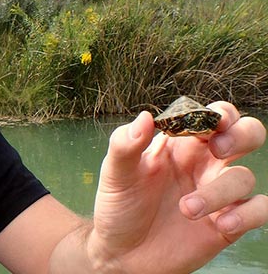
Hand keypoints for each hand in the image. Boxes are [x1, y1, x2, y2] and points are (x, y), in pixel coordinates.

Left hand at [88, 101, 267, 272]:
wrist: (121, 254)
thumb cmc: (119, 206)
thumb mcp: (114, 173)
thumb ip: (125, 144)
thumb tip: (145, 117)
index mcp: (179, 144)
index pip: (210, 116)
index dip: (217, 113)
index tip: (209, 121)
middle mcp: (203, 164)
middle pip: (245, 134)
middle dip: (242, 134)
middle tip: (219, 148)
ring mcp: (218, 192)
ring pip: (245, 177)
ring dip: (220, 191)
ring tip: (187, 208)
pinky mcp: (228, 223)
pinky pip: (259, 210)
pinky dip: (248, 215)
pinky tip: (222, 225)